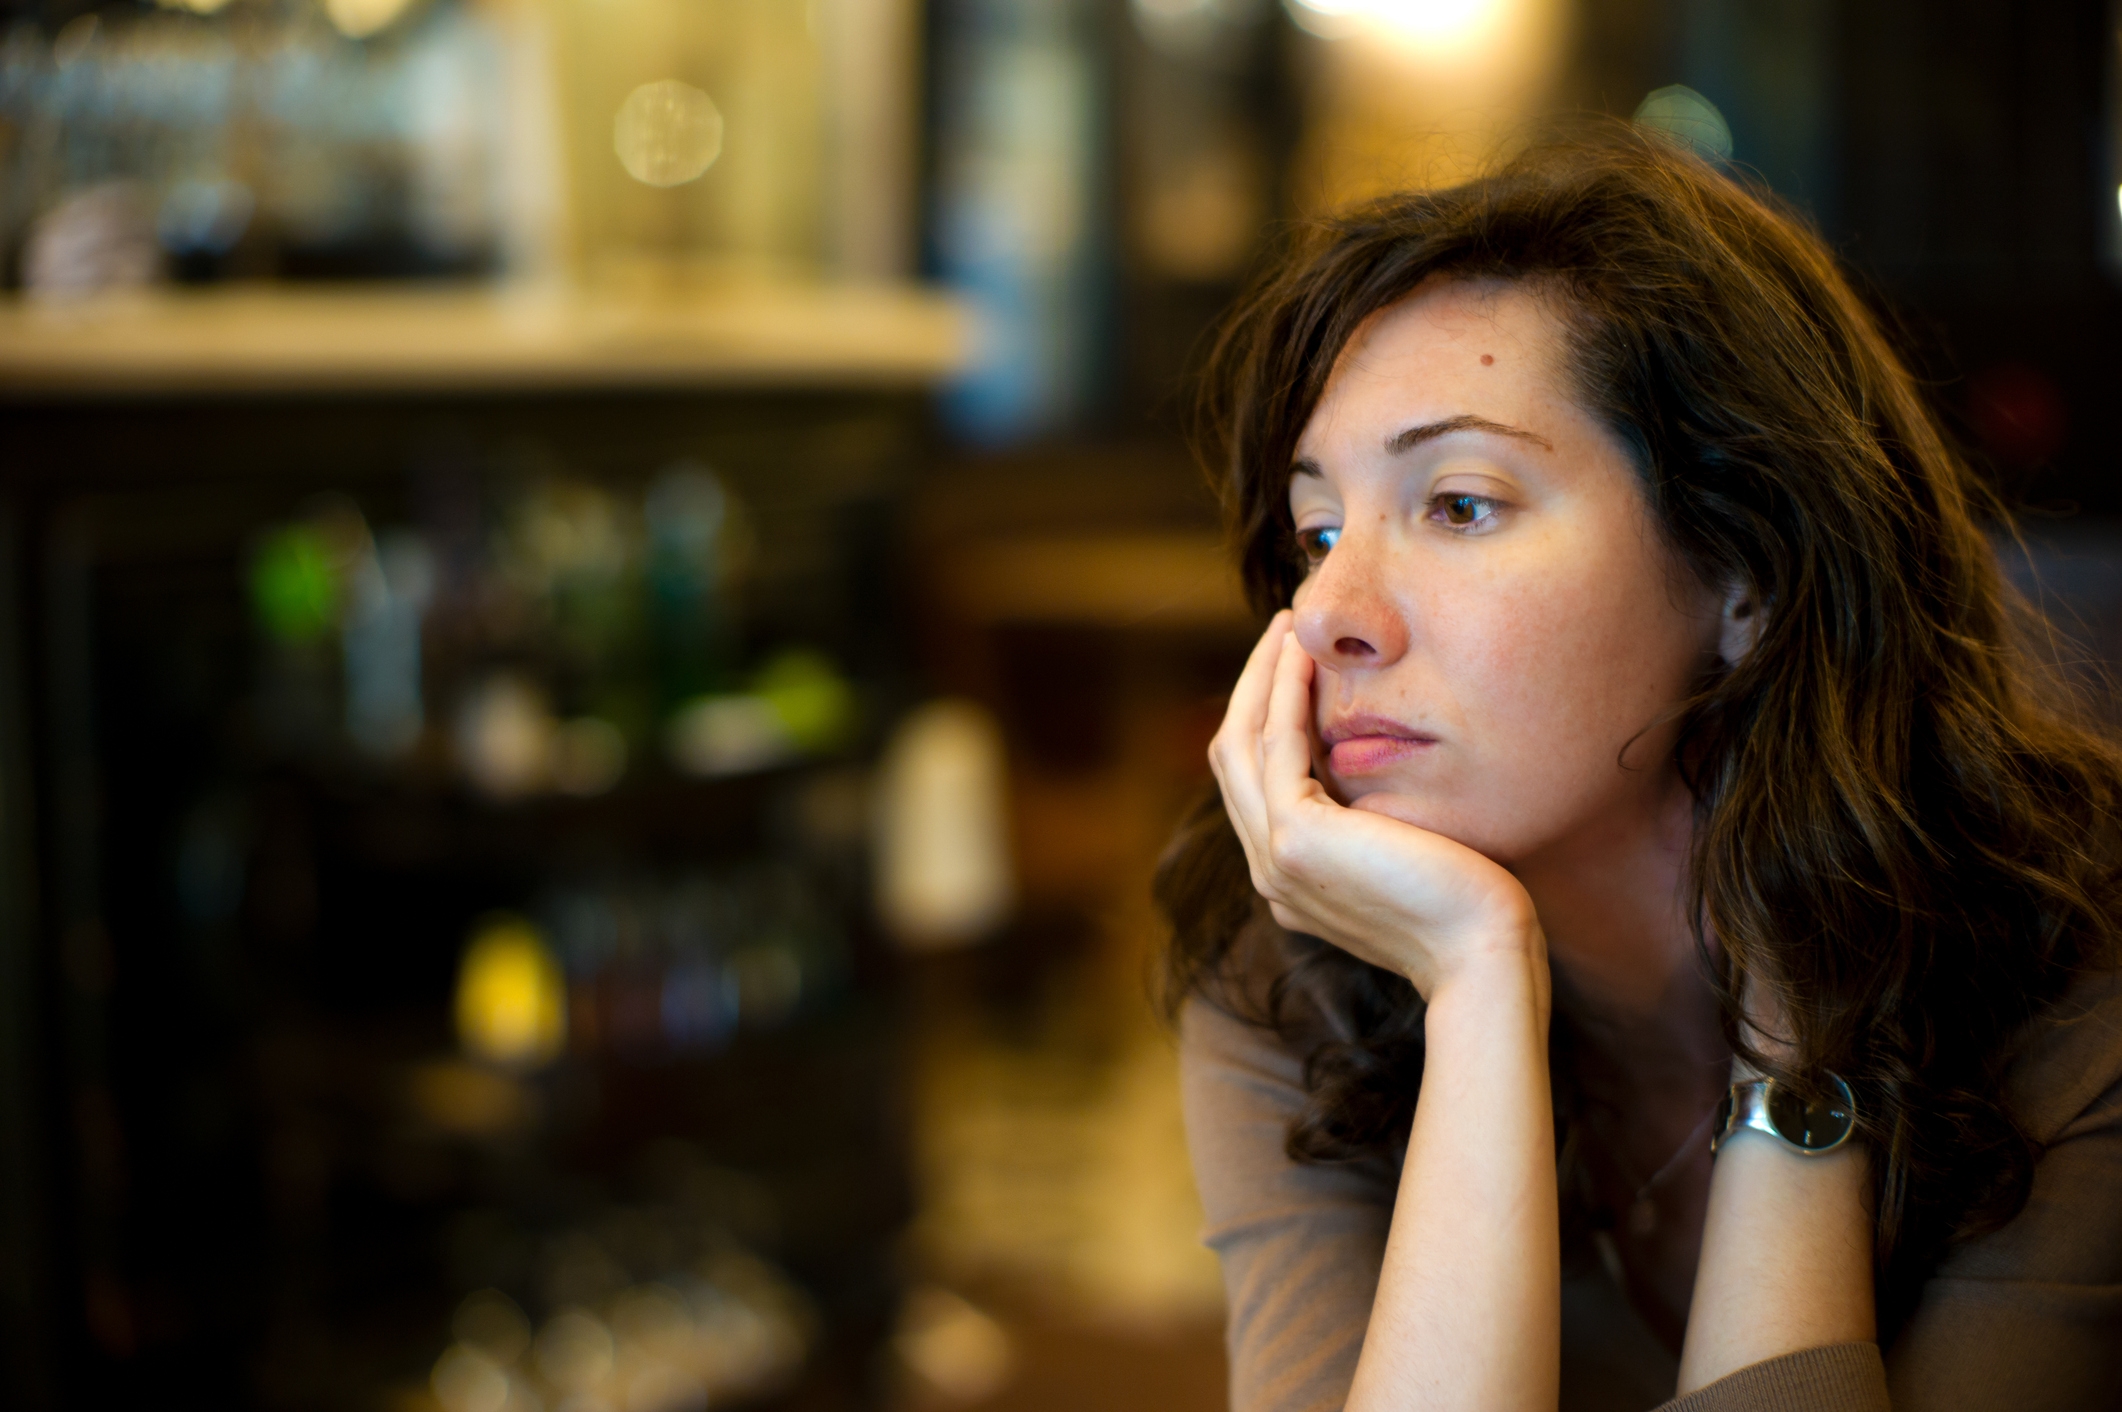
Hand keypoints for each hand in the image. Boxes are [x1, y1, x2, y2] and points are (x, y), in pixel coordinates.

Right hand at [1207, 611, 1544, 1000]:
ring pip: (1241, 745)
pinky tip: (1304, 656)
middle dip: (1252, 687)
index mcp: (1290, 880)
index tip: (1295, 665)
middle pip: (1233, 757)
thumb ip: (1371, 824)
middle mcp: (1269, 873)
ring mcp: (1274, 859)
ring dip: (1260, 678)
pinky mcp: (1295, 838)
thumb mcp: (1403, 854)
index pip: (1256, 784)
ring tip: (1287, 627)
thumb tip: (1374, 770)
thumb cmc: (1468, 906)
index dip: (1266, 717)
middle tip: (1282, 631)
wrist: (1481, 950)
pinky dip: (1283, 692)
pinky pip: (1276, 744)